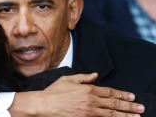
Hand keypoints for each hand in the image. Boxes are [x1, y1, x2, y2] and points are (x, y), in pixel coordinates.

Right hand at [10, 73, 144, 116]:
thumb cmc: (55, 91)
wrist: (46, 104)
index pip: (109, 92)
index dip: (122, 94)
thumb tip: (95, 74)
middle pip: (114, 103)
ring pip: (111, 114)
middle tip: (141, 108)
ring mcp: (89, 112)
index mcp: (88, 89)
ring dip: (125, 115)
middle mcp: (91, 100)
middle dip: (129, 106)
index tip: (132, 97)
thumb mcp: (69, 79)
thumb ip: (84, 77)